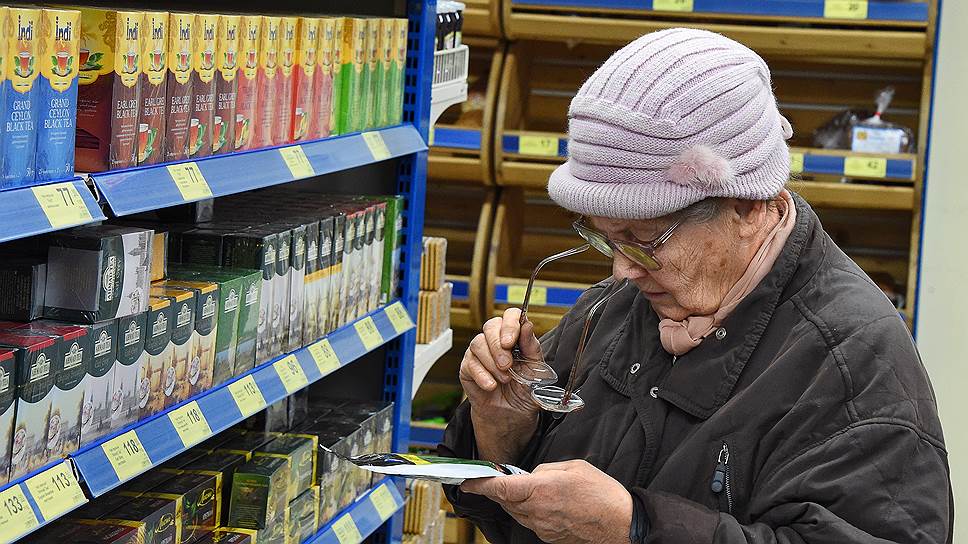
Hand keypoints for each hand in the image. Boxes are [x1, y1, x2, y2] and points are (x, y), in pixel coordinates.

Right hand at [460, 308, 542, 463]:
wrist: (512, 415)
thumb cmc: (525, 390)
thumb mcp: (536, 370)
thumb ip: (532, 347)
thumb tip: (528, 325)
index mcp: (515, 336)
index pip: (510, 315)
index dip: (510, 323)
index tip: (511, 340)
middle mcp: (495, 340)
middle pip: (490, 326)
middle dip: (498, 345)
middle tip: (507, 364)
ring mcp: (479, 353)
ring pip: (478, 343)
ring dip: (492, 362)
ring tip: (504, 379)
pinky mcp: (467, 368)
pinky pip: (470, 364)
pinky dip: (483, 375)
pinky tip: (491, 386)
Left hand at [461, 460, 632, 543]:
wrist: (622, 524)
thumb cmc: (602, 494)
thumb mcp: (574, 467)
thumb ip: (545, 469)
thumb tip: (530, 475)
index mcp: (542, 489)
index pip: (501, 488)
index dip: (480, 484)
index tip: (467, 481)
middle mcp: (538, 511)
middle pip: (506, 501)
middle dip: (500, 490)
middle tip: (501, 479)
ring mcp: (542, 527)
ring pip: (516, 512)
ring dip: (515, 500)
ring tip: (530, 490)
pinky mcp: (549, 537)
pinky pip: (530, 521)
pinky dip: (530, 511)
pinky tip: (546, 503)